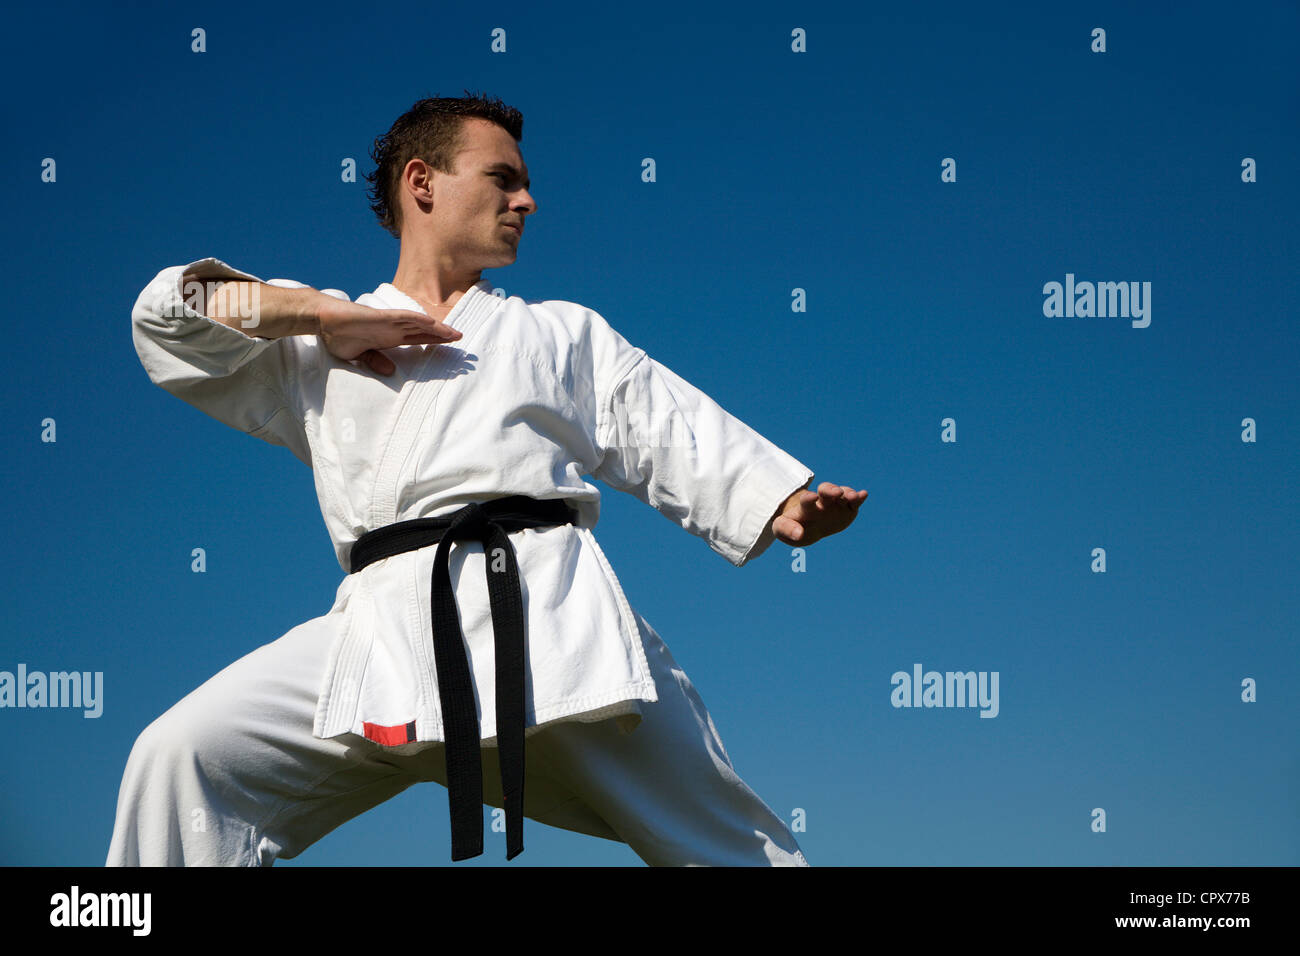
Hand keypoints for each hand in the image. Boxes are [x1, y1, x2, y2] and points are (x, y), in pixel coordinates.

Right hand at [317, 297, 462, 374]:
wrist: (324, 320)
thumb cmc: (340, 336)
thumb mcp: (361, 355)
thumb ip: (377, 361)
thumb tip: (391, 373)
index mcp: (390, 337)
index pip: (419, 340)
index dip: (436, 342)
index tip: (452, 348)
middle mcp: (393, 328)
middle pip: (425, 332)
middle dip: (444, 336)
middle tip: (463, 339)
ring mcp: (388, 321)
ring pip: (419, 324)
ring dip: (437, 328)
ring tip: (455, 333)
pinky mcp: (380, 316)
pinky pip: (403, 317)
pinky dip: (418, 320)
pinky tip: (432, 323)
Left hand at [771, 482, 867, 546]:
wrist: (806, 527)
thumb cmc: (793, 526)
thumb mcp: (782, 529)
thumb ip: (787, 530)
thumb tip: (799, 534)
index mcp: (806, 507)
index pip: (806, 500)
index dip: (808, 498)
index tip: (811, 498)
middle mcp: (822, 502)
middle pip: (826, 491)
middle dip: (831, 490)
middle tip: (837, 492)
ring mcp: (836, 504)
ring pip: (842, 494)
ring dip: (848, 494)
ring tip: (853, 496)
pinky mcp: (847, 509)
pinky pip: (854, 502)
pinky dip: (859, 498)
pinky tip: (863, 495)